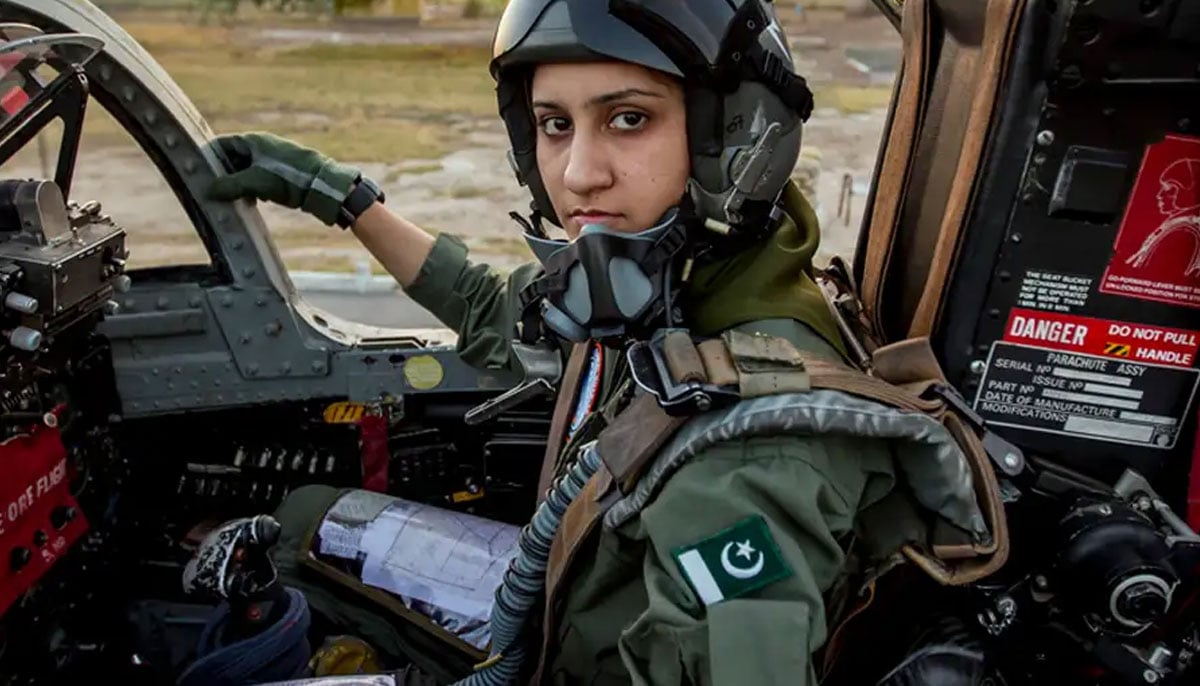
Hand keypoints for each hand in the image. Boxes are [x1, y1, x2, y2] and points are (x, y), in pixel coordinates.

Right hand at [205, 132, 360, 225]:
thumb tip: (206, 191)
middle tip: (214, 191)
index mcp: (254, 140)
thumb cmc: (289, 178)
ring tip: (233, 199)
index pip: (223, 144)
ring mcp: (274, 160)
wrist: (323, 186)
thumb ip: (229, 185)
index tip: (197, 172)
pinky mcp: (283, 174)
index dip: (209, 157)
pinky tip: (253, 201)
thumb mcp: (254, 182)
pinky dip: (253, 189)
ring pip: (247, 170)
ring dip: (239, 184)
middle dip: (224, 174)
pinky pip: (260, 179)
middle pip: (234, 158)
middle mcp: (263, 146)